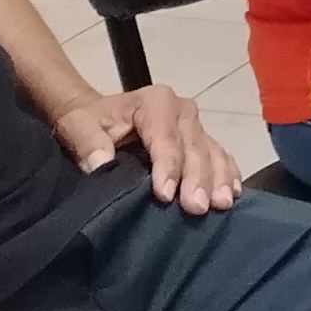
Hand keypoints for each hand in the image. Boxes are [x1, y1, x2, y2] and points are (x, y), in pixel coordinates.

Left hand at [52, 85, 237, 210]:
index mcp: (155, 102)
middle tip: (197, 208)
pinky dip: (228, 176)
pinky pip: (222, 157)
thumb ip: (87, 140)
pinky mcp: (204, 141)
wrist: (100, 116)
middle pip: (194, 147)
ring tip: (221, 205)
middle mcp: (182, 111)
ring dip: (218, 180)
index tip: (164, 196)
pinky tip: (233, 195)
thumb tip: (100, 163)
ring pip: (213, 153)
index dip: (167, 166)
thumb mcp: (77, 124)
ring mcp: (196, 126)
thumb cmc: (91, 122)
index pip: (165, 137)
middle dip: (197, 179)